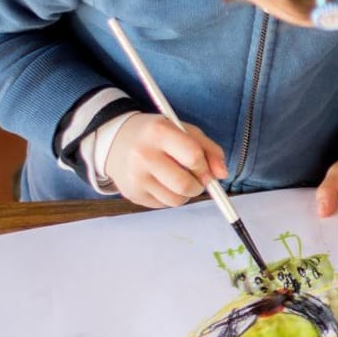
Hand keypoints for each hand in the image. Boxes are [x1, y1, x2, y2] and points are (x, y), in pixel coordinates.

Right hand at [103, 113, 227, 207]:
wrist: (115, 140)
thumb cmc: (157, 135)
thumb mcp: (184, 131)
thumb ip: (209, 149)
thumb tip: (222, 174)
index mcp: (159, 132)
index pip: (193, 156)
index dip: (205, 167)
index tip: (205, 169)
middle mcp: (143, 155)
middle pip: (185, 185)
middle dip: (198, 186)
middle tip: (195, 179)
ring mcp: (135, 177)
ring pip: (176, 200)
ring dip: (185, 194)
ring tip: (177, 178)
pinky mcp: (132, 194)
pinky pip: (163, 205)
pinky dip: (170, 197)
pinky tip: (161, 182)